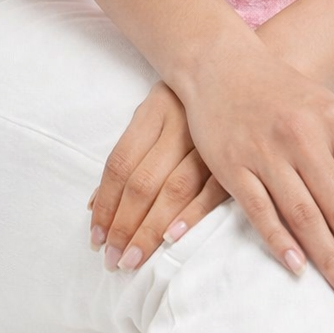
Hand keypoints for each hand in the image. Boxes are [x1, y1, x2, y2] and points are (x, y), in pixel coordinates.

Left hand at [87, 79, 231, 272]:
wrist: (238, 73)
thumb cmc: (188, 101)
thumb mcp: (154, 114)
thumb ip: (129, 156)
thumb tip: (95, 206)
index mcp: (155, 108)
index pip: (121, 163)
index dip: (105, 203)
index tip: (96, 237)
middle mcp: (180, 122)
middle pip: (144, 181)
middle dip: (124, 225)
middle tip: (112, 259)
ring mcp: (210, 140)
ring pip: (174, 189)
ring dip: (150, 229)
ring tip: (133, 259)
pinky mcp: (235, 157)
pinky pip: (212, 190)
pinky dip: (191, 215)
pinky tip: (172, 238)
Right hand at [170, 34, 333, 307]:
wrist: (223, 65)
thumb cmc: (286, 95)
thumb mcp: (329, 112)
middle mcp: (303, 135)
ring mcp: (266, 151)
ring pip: (305, 216)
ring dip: (332, 260)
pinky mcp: (232, 164)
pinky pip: (260, 211)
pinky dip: (280, 241)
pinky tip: (299, 268)